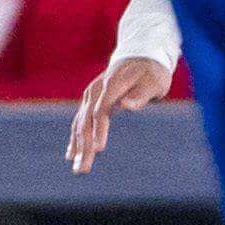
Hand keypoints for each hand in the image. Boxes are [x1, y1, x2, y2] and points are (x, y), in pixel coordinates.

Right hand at [65, 52, 171, 170]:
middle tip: (82, 169)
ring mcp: (91, 95)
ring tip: (77, 168)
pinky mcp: (90, 100)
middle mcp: (96, 90)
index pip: (101, 111)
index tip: (98, 149)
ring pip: (80, 123)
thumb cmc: (151, 72)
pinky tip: (71, 154)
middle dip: (84, 146)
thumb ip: (140, 94)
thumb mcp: (153, 81)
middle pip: (86, 121)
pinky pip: (79, 121)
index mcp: (111, 85)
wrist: (141, 55)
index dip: (99, 130)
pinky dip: (75, 137)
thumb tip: (126, 105)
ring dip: (77, 146)